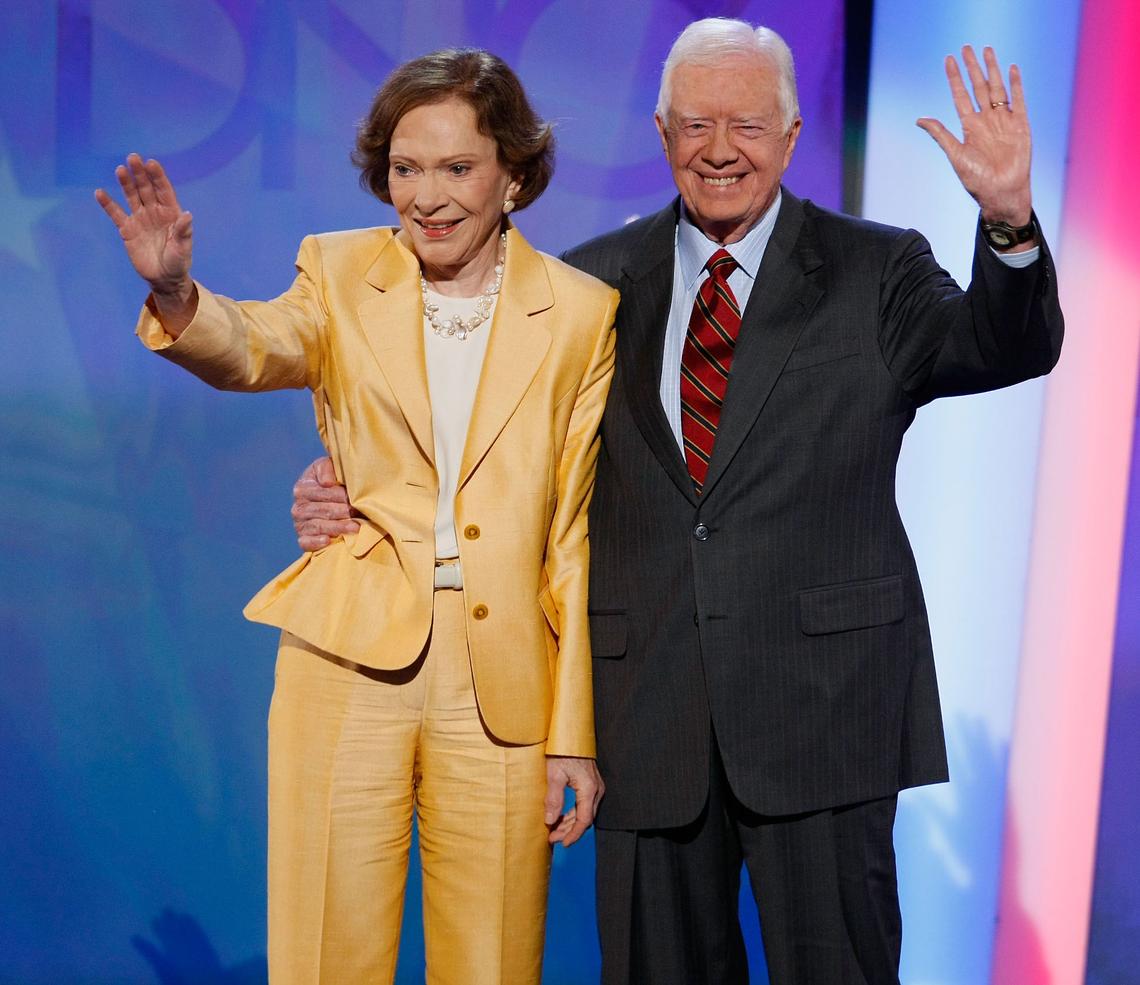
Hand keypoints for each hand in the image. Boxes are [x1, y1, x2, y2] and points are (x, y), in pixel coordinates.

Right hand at [95, 154, 195, 304]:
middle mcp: (155, 212)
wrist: (164, 278)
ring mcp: (140, 219)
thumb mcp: (183, 248)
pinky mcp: (127, 229)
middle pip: (146, 189)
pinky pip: (116, 214)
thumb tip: (187, 215)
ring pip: (132, 196)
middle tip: (133, 157)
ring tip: (120, 169)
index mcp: (171, 213)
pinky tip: (100, 193)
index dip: (158, 177)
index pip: (164, 190)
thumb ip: (184, 232)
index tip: (151, 163)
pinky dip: (108, 204)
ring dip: (126, 183)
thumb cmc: (178, 262)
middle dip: (140, 174)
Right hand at [293, 456, 357, 550]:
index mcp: (303, 488)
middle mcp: (298, 507)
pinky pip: (306, 542)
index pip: (324, 493)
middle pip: (324, 510)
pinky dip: (316, 542)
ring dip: (337, 527)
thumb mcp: (328, 467)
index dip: (342, 496)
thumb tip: (327, 483)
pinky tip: (328, 541)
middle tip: (361, 514)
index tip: (357, 499)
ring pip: (318, 526)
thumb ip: (327, 468)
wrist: (329, 501)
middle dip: (344, 512)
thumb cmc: (332, 481)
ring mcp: (299, 524)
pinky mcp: (303, 538)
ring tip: (355, 528)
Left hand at [544, 756, 603, 846]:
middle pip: (585, 818)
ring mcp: (595, 787)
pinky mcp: (590, 784)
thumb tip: (550, 820)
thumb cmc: (562, 751)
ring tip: (554, 830)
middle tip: (552, 838)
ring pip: (584, 813)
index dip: (573, 834)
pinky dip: (572, 814)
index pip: (584, 820)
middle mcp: (596, 790)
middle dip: (569, 831)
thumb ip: (553, 799)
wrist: (570, 735)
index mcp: (589, 789)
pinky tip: (561, 818)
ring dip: (570, 823)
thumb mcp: (554, 775)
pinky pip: (583, 805)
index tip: (563, 843)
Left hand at [916, 45, 1032, 227]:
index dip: (955, 78)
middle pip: (978, 87)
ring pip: (997, 89)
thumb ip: (941, 134)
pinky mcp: (1021, 125)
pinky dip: (1016, 85)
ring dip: (992, 70)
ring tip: (987, 51)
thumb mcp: (955, 155)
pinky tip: (1012, 69)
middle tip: (967, 48)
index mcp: (969, 127)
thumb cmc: (977, 180)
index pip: (960, 96)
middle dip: (972, 68)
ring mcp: (1004, 121)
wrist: (1001, 193)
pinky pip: (1018, 100)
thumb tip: (919, 119)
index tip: (948, 60)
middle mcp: (986, 121)